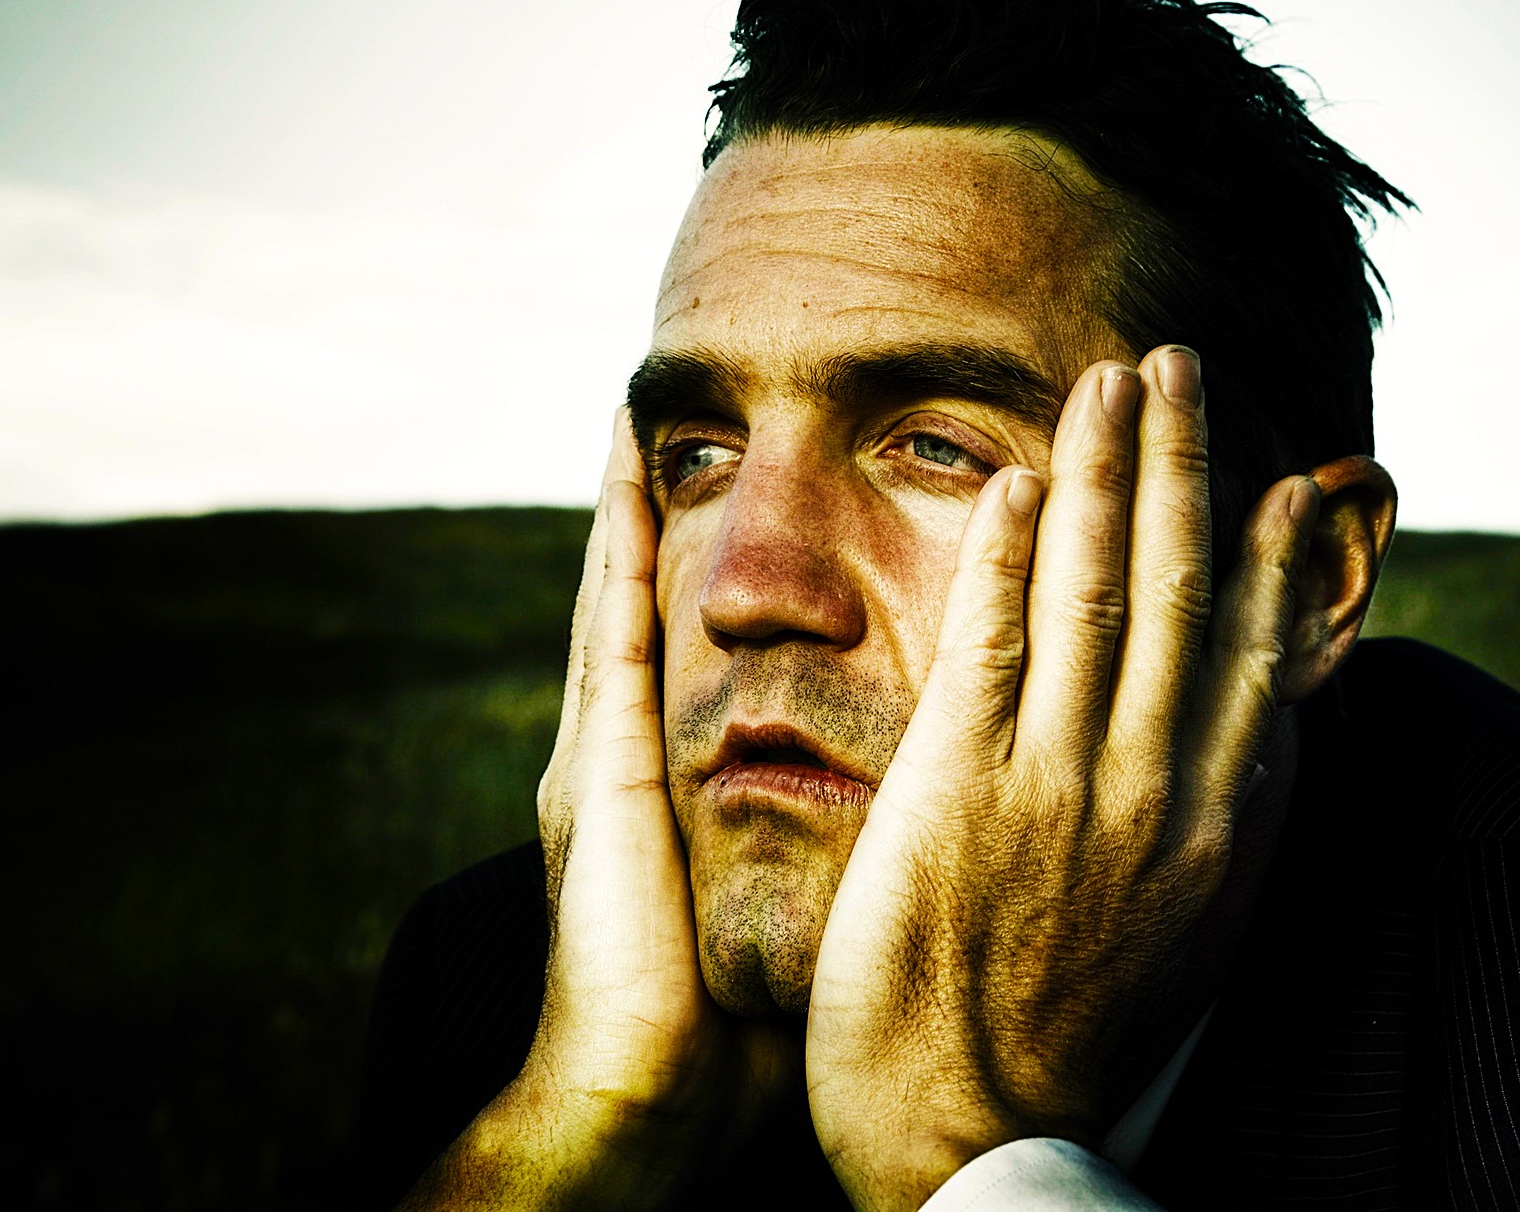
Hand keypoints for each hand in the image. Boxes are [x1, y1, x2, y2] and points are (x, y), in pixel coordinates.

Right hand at [403, 408, 793, 1209]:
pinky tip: (625, 481)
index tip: (757, 501)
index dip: (722, 579)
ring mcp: (603, 757)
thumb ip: (836, 847)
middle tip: (684, 426)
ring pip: (624, 600)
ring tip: (644, 421)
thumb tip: (924, 813)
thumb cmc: (740, 1028)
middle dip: (664, 520)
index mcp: (683, 789)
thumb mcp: (800, 906)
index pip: (705, 658)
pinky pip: (609, 635)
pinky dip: (613, 553)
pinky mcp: (595, 769)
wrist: (652, 1098)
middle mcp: (634, 757)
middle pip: (657, 610)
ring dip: (631, 509)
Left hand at [804, 347, 1319, 1211]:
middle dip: (1180, 465)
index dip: (1265, 557)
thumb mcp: (1186, 932)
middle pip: (1177, 590)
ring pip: (1094, 590)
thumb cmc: (1066, 1035)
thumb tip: (1255, 739)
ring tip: (1110, 380)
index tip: (1277, 478)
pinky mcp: (960, 783)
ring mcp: (1058, 777)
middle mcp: (1152, 784)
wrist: (968, 1129)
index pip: (1251, 657)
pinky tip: (1013, 479)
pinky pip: (993, 641)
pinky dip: (1008, 553)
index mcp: (1215, 825)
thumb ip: (1218, 825)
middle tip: (1177, 365)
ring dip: (1103, 471)